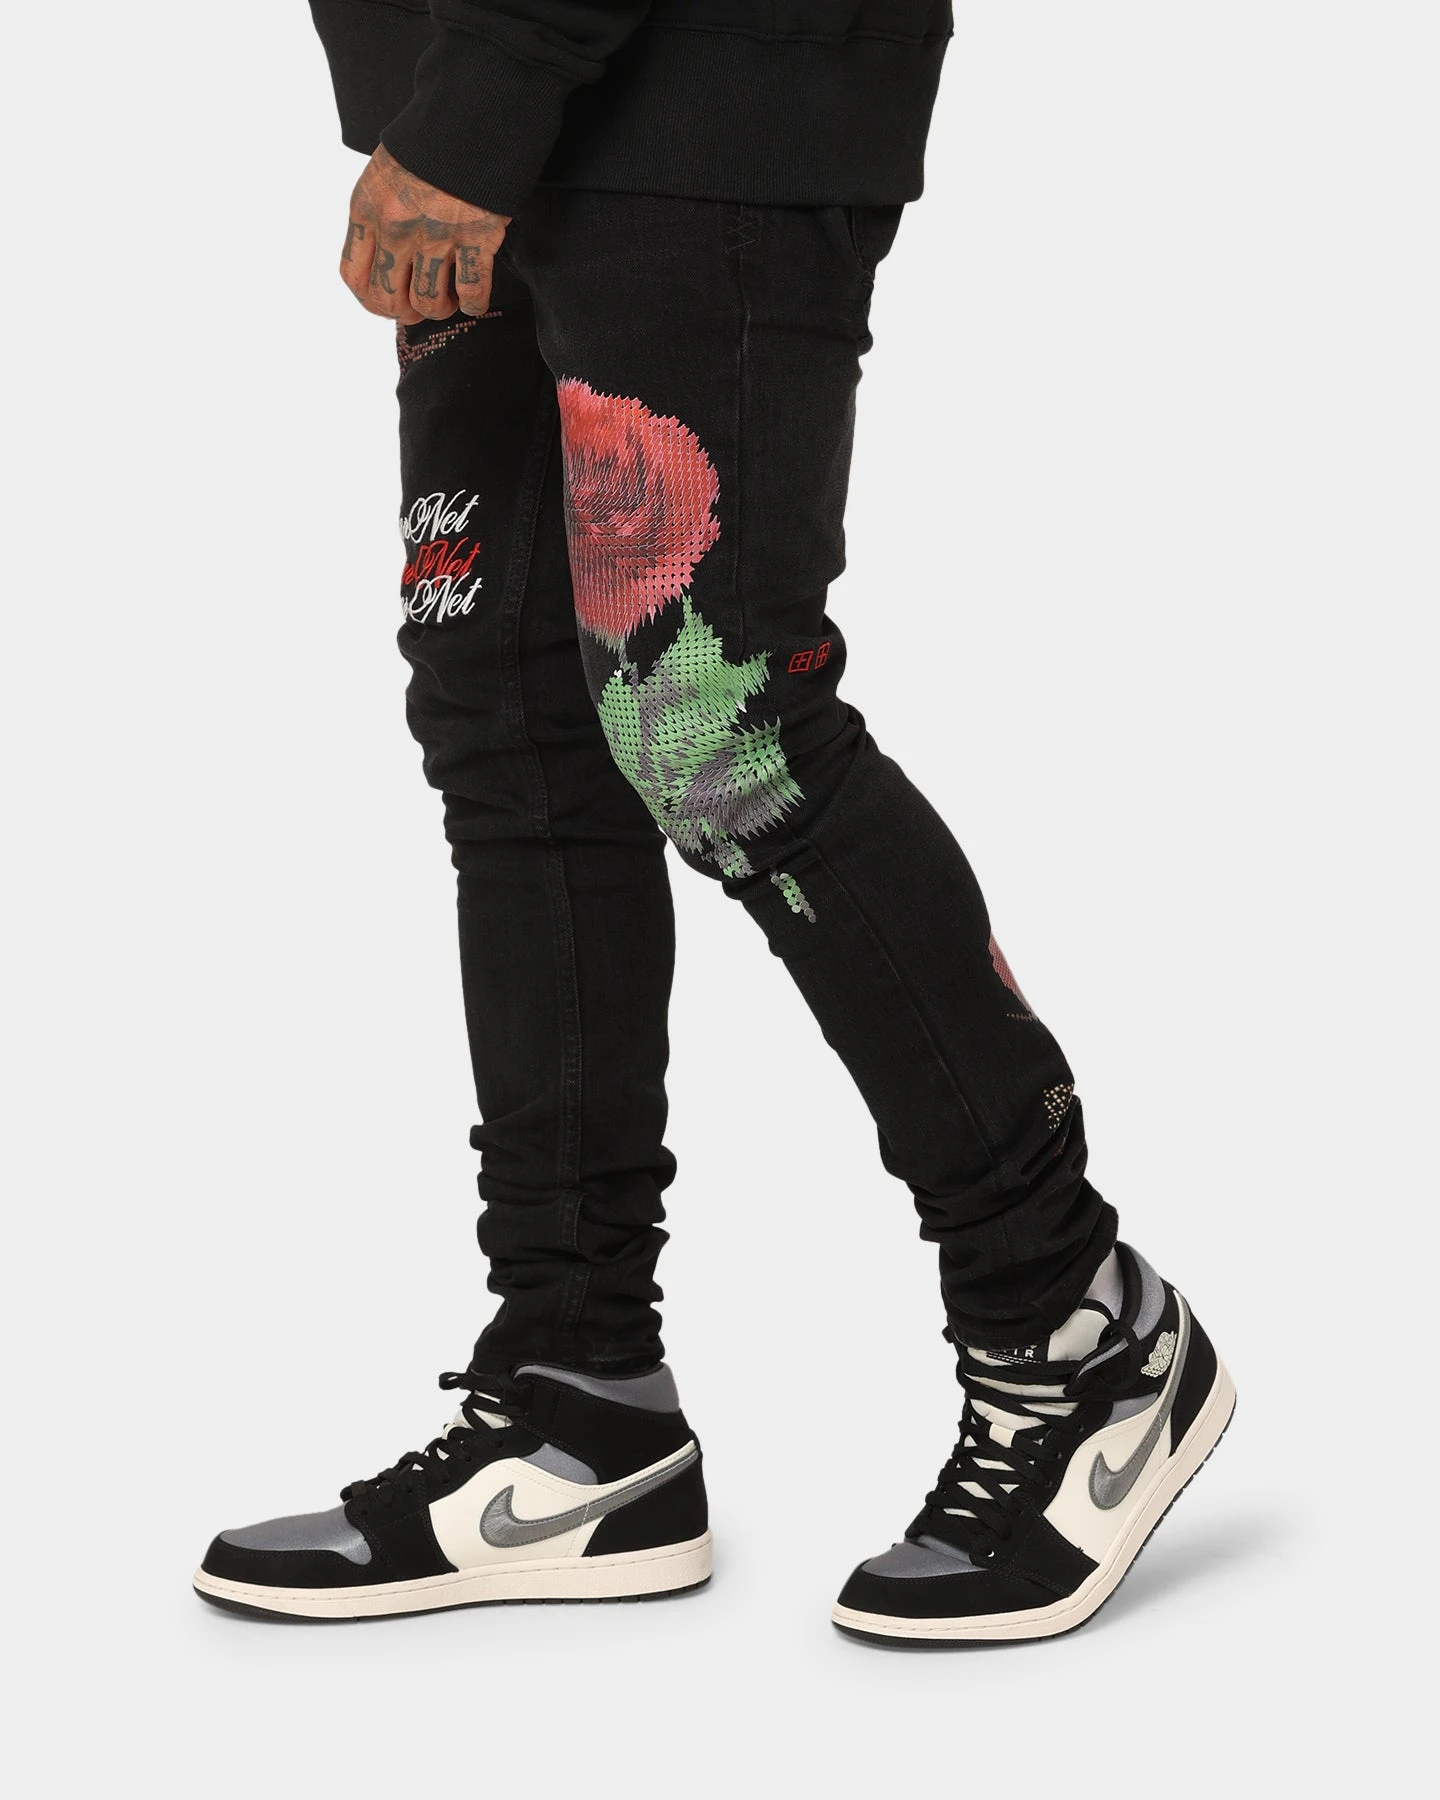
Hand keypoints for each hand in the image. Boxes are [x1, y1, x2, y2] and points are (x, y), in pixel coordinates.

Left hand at [340, 147, 509, 323]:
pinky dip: (474, 303)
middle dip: (405, 311)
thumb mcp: (384, 173)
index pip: (354, 276)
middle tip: (420, 304)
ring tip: (449, 298)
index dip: (371, 300)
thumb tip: (385, 262)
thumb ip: (378, 215)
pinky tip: (475, 299)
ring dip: (440, 308)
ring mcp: (435, 234)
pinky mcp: (475, 237)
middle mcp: (396, 226)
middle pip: (388, 300)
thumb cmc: (429, 143)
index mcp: (367, 208)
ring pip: (428, 303)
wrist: (471, 113)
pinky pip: (471, 291)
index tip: (388, 301)